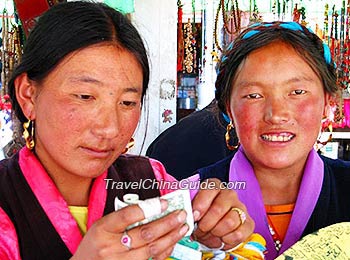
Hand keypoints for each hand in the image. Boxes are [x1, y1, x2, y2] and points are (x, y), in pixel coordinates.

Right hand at [72, 201, 188, 259]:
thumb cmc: (95, 245)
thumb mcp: (102, 226)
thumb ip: (123, 218)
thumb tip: (154, 207)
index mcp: (102, 229)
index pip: (126, 216)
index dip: (148, 208)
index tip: (164, 202)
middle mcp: (110, 247)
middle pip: (144, 233)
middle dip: (167, 223)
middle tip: (181, 214)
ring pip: (151, 249)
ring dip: (171, 237)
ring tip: (182, 227)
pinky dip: (165, 251)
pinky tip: (173, 241)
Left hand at [191, 178, 254, 249]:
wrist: (214, 226)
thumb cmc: (202, 214)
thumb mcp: (192, 207)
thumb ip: (188, 206)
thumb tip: (185, 213)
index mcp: (214, 186)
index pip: (209, 189)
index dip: (200, 204)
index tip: (194, 216)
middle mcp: (229, 194)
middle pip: (218, 209)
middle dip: (206, 224)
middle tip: (200, 230)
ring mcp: (240, 208)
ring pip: (229, 222)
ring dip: (216, 233)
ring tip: (209, 235)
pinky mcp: (248, 223)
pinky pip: (239, 234)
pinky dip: (227, 240)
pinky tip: (221, 238)